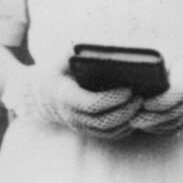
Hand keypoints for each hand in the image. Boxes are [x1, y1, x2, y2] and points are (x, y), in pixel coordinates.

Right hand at [2, 65, 140, 138]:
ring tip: (141, 105)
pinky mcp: (86, 130)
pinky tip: (135, 116)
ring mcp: (79, 126)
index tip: (129, 89)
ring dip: (126, 120)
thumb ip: (79, 53)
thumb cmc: (57, 70)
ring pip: (107, 130)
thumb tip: (104, 48)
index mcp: (65, 96)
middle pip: (103, 120)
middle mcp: (72, 115)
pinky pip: (107, 135)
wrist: (41, 93)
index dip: (112, 99)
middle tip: (141, 97)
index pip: (92, 103)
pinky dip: (123, 128)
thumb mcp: (63, 58)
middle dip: (125, 110)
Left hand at [132, 40, 182, 135]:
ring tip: (135, 122)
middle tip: (132, 118)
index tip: (144, 103)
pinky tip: (146, 125)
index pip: (177, 94)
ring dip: (153, 124)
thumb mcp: (171, 61)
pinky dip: (159, 127)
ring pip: (173, 123)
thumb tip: (134, 76)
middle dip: (151, 116)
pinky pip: (175, 127)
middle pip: (173, 112)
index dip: (160, 101)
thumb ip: (157, 70)